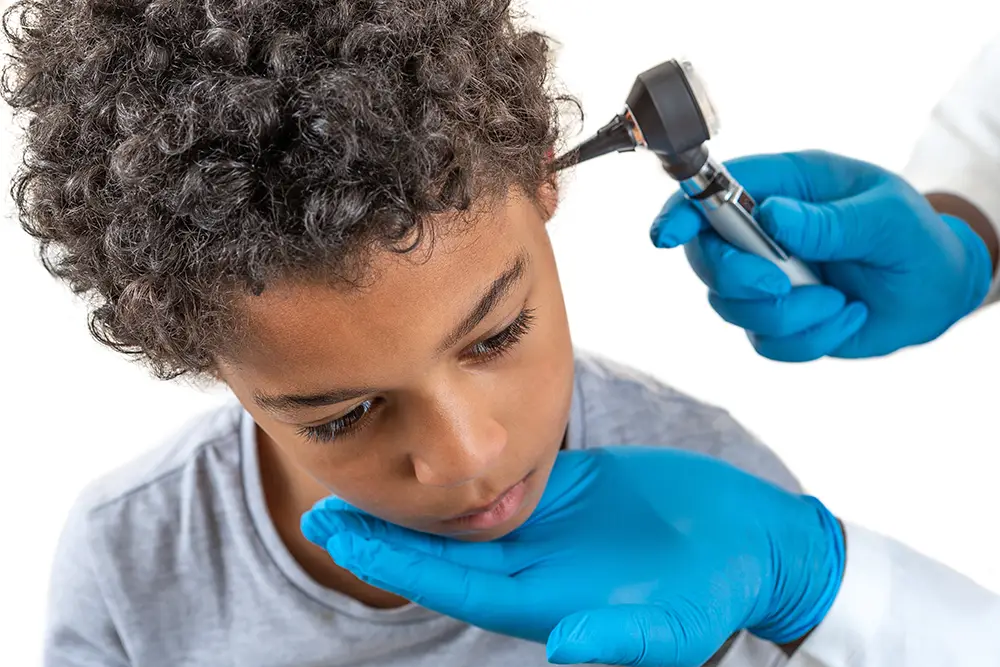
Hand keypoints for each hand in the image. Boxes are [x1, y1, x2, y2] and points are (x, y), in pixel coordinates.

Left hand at [301, 447, 844, 666]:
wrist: (748, 541)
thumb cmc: (717, 588)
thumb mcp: (678, 624)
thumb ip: (627, 640)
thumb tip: (569, 648)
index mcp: (542, 598)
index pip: (450, 582)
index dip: (394, 562)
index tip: (339, 536)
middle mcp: (530, 565)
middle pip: (439, 548)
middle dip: (381, 532)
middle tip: (321, 501)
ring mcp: (544, 527)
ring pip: (460, 513)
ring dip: (410, 496)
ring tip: (358, 471)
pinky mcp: (564, 490)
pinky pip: (500, 479)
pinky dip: (460, 467)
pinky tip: (431, 445)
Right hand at [651, 150, 993, 360]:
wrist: (936, 293)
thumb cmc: (914, 239)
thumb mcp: (886, 218)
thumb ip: (829, 220)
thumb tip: (772, 216)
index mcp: (784, 187)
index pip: (712, 192)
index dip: (682, 212)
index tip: (667, 236)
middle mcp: (762, 232)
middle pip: (705, 257)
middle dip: (738, 279)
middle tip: (781, 286)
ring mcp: (764, 278)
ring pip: (730, 307)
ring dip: (789, 314)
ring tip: (840, 300)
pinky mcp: (776, 320)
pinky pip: (765, 342)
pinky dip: (809, 339)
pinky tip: (845, 316)